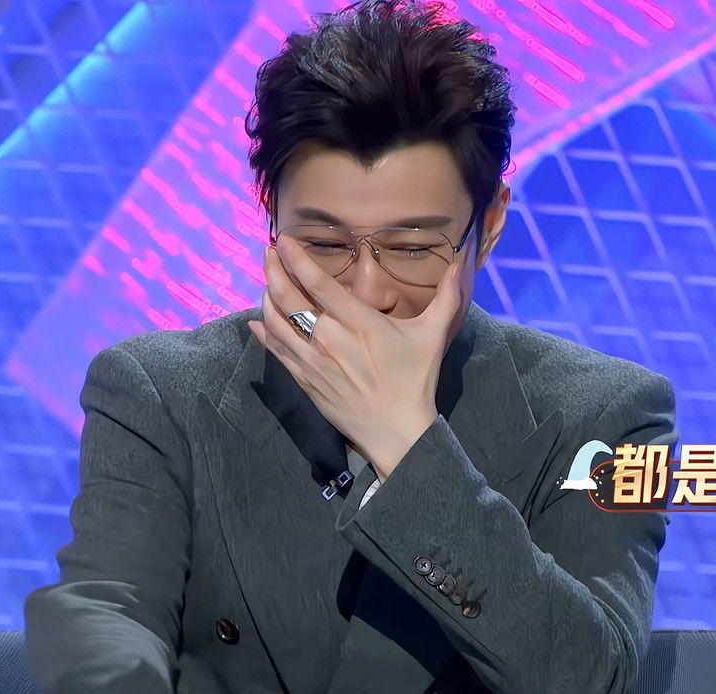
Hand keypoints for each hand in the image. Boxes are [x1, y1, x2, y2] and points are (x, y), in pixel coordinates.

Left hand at [248, 235, 466, 478]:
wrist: (396, 431)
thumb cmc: (415, 381)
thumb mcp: (432, 336)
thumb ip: (446, 297)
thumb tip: (460, 263)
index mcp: (358, 322)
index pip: (318, 282)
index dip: (296, 258)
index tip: (284, 240)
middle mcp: (328, 338)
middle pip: (287, 297)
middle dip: (273, 270)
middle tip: (268, 252)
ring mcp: (312, 360)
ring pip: (275, 321)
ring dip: (265, 296)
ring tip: (266, 280)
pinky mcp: (304, 380)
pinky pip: (275, 350)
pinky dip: (262, 331)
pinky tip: (256, 320)